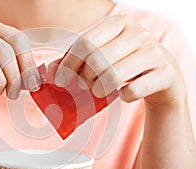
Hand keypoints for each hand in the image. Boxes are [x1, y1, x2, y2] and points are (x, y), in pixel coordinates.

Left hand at [54, 15, 185, 106]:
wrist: (163, 75)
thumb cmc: (125, 64)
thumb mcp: (104, 56)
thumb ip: (78, 60)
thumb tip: (51, 70)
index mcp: (119, 24)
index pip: (85, 43)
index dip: (68, 63)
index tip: (60, 80)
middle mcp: (138, 34)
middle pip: (97, 60)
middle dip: (85, 78)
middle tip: (85, 85)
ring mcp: (153, 53)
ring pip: (113, 76)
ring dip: (99, 89)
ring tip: (99, 91)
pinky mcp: (164, 74)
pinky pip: (132, 91)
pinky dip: (123, 96)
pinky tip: (124, 93)